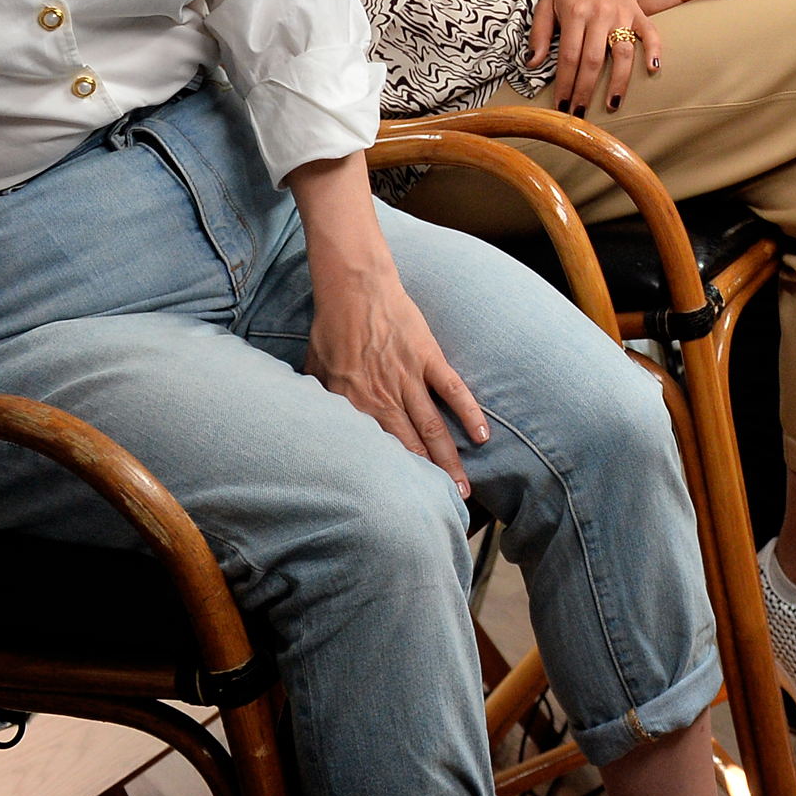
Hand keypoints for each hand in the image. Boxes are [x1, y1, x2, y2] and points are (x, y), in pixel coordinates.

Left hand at [293, 154, 490, 493]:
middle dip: (425, 483)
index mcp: (353, 403)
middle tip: (442, 511)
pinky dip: (468, 412)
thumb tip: (316, 427)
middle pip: (409, 448)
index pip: (375, 451)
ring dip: (448, 460)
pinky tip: (481, 436)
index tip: (401, 505)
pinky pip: (452, 389)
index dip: (390, 480)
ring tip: (462, 489)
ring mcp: (408, 377)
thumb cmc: (331, 326)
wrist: (352, 285)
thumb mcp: (315, 370)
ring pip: (432, 427)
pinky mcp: (428, 356)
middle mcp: (383, 396)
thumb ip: (322, 402)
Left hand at [527, 0, 656, 113]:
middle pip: (593, 60)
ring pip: (623, 52)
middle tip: (580, 113)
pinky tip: (653, 69)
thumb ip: (539, 34)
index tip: (561, 106)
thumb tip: (532, 63)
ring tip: (612, 105)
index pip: (569, 55)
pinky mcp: (639, 13)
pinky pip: (651, 32)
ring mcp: (622, 13)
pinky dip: (655, 50)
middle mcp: (599, 14)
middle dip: (586, 90)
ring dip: (618, 81)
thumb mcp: (546, 5)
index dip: (565, 83)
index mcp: (575, 12)